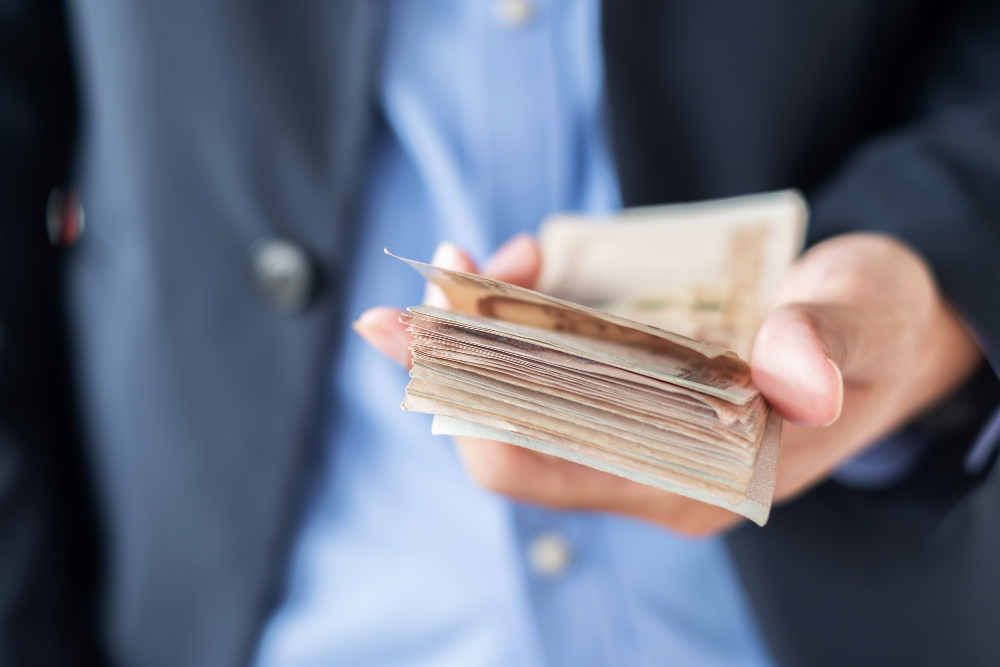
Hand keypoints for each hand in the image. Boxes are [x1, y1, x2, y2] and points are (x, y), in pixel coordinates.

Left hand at [354, 233, 981, 535]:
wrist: (884, 335)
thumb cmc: (876, 331)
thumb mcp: (870, 317)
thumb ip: (831, 340)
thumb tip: (788, 371)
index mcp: (699, 479)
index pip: (547, 462)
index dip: (475, 397)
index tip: (434, 321)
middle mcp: (651, 470)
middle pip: (514, 433)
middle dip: (455, 360)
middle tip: (422, 286)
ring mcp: (637, 436)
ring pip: (524, 401)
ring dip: (484, 333)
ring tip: (487, 259)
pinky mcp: (635, 396)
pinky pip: (552, 371)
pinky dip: (524, 320)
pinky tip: (530, 267)